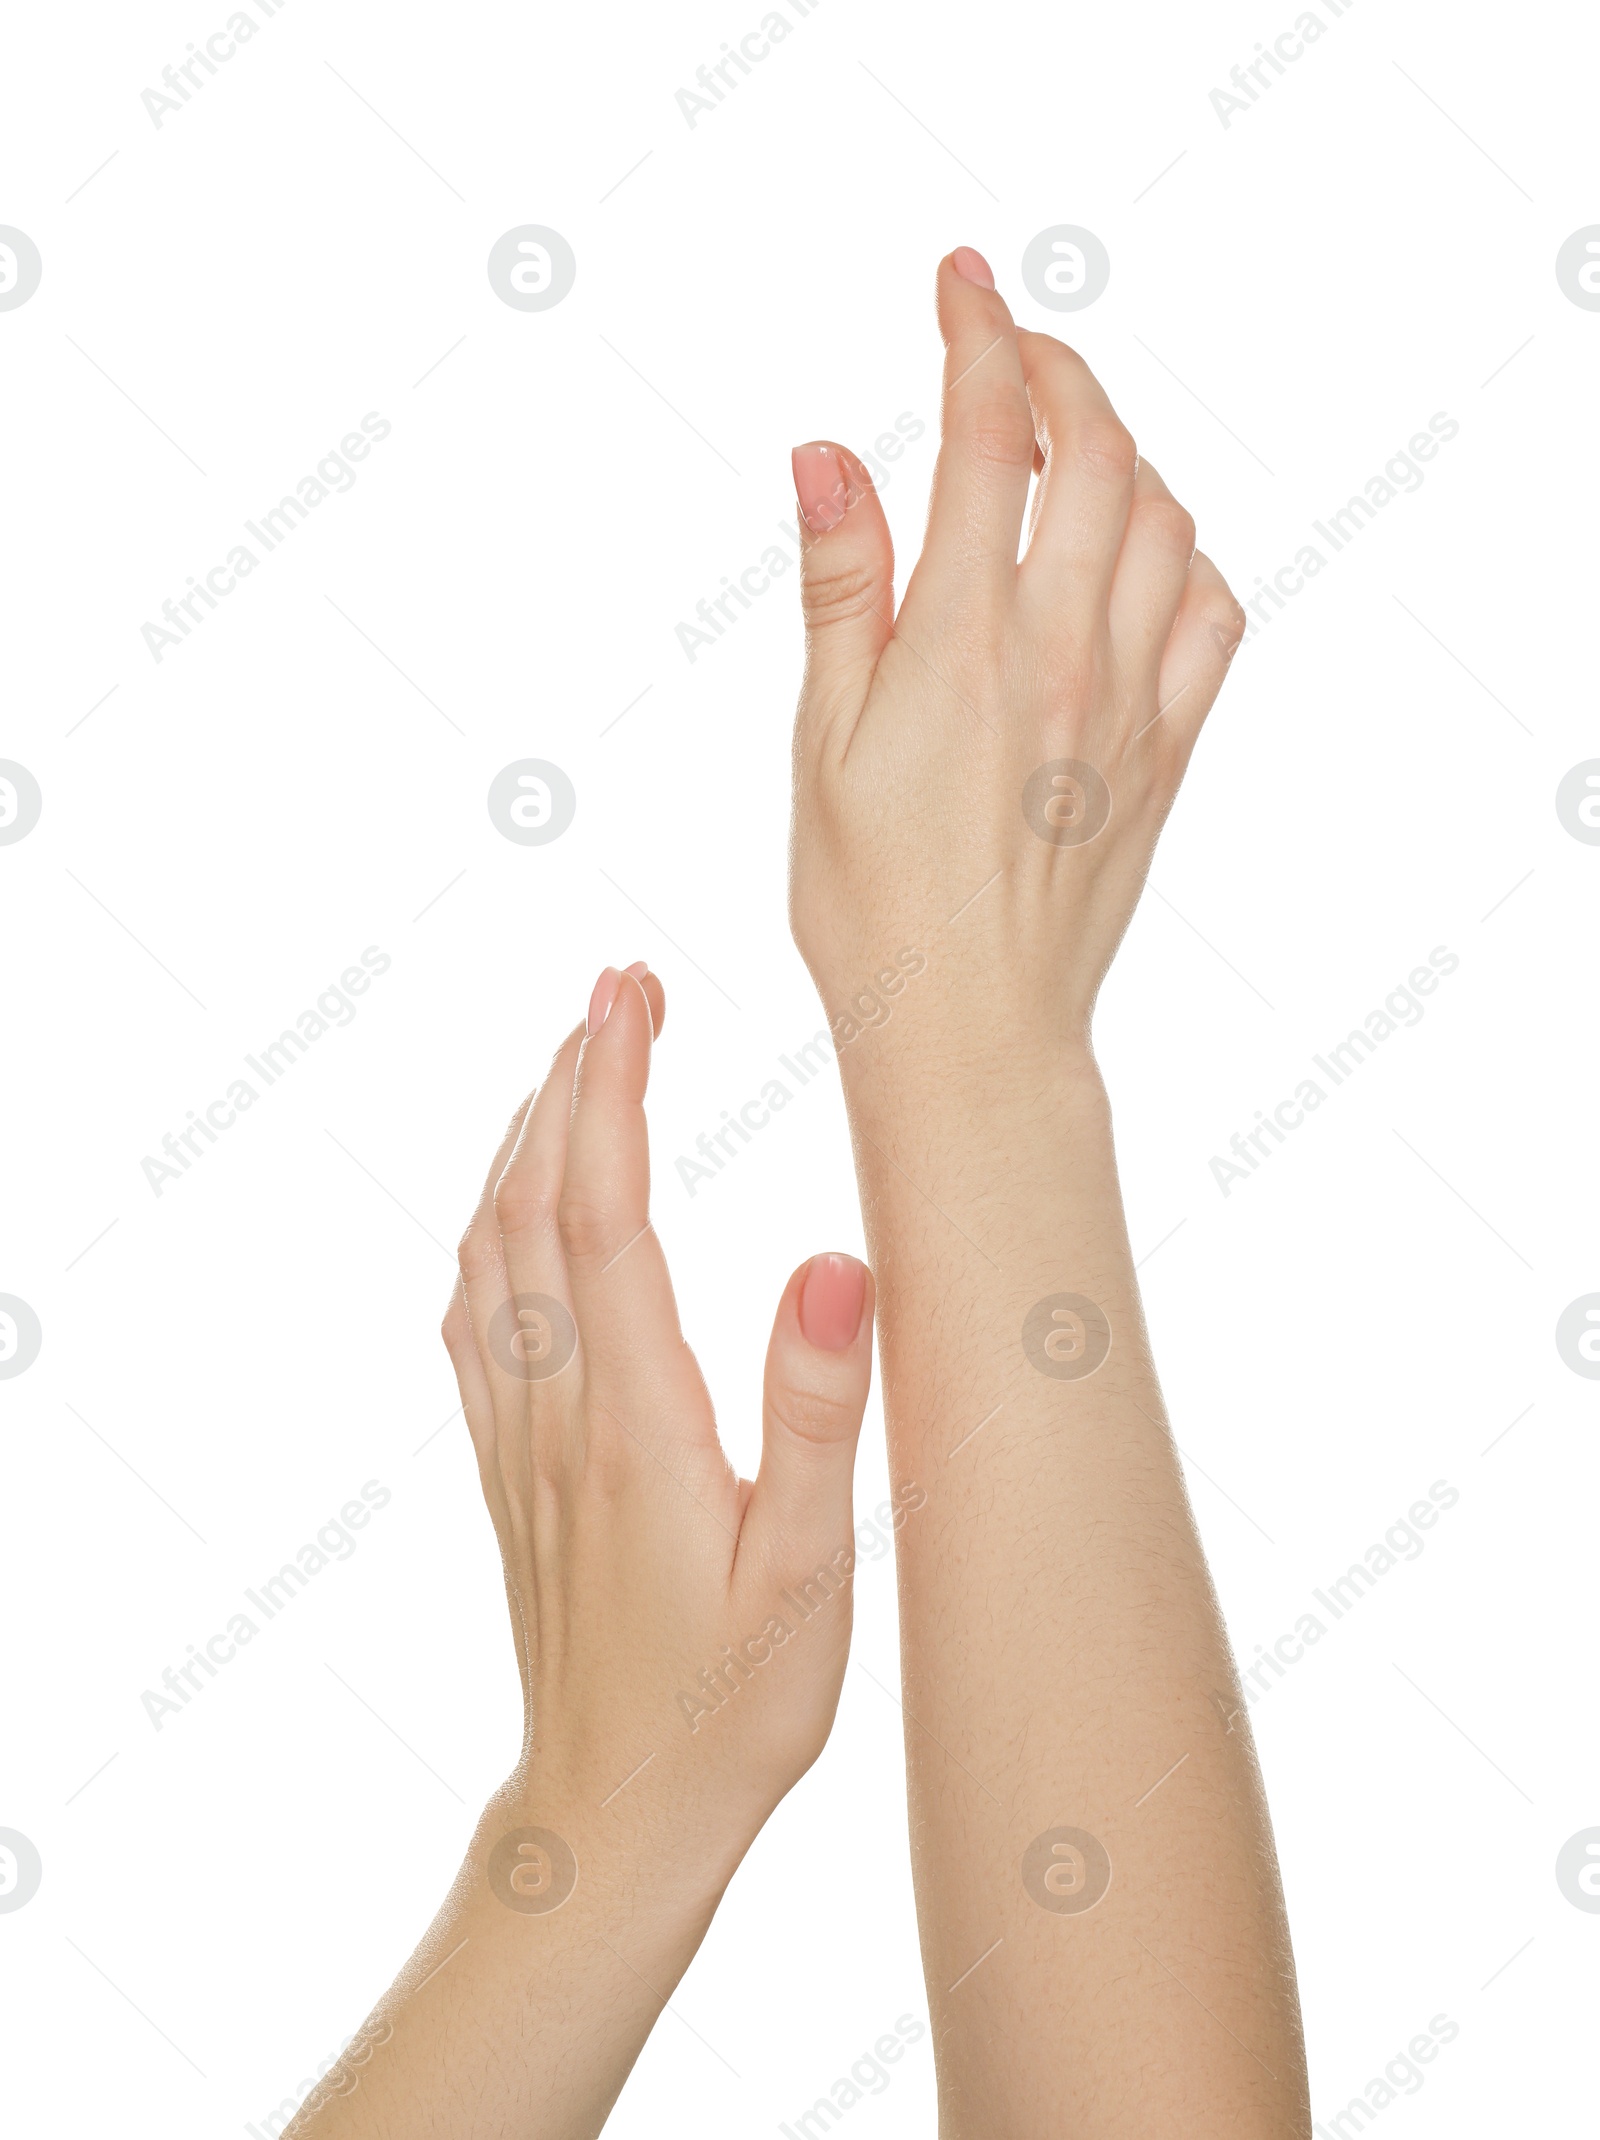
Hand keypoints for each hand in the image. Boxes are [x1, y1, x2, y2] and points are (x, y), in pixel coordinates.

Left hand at [442, 962, 875, 1911]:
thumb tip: (836, 1264)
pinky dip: (493, 1225)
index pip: (606, 1214)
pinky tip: (516, 1207)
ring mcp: (519, 1439)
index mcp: (636, 1423)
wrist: (615, 1820)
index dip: (612, 1091)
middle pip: (536, 1204)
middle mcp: (558, 1412)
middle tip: (620, 985)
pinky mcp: (509, 1470)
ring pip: (491, 1250)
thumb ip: (820, 1416)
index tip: (631, 994)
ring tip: (576, 1062)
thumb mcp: (809, 1578)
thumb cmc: (730, 1711)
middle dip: (570, 1077)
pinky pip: (474, 1318)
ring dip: (526, 1138)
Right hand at [787, 247, 1246, 1081]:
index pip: (992, 436)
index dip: (978, 332)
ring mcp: (1132, 699)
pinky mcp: (1171, 750)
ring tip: (1062, 448)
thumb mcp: (821, 741)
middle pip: (1100, 450)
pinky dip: (1182, 551)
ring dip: (1120, 451)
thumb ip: (839, 586)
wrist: (971, 1025)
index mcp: (963, 642)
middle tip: (1008, 349)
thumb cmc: (871, 902)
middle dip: (1057, 370)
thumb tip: (828, 451)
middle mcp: (1064, 651)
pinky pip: (1213, 613)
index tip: (960, 280)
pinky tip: (1136, 556)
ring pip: (1164, 517)